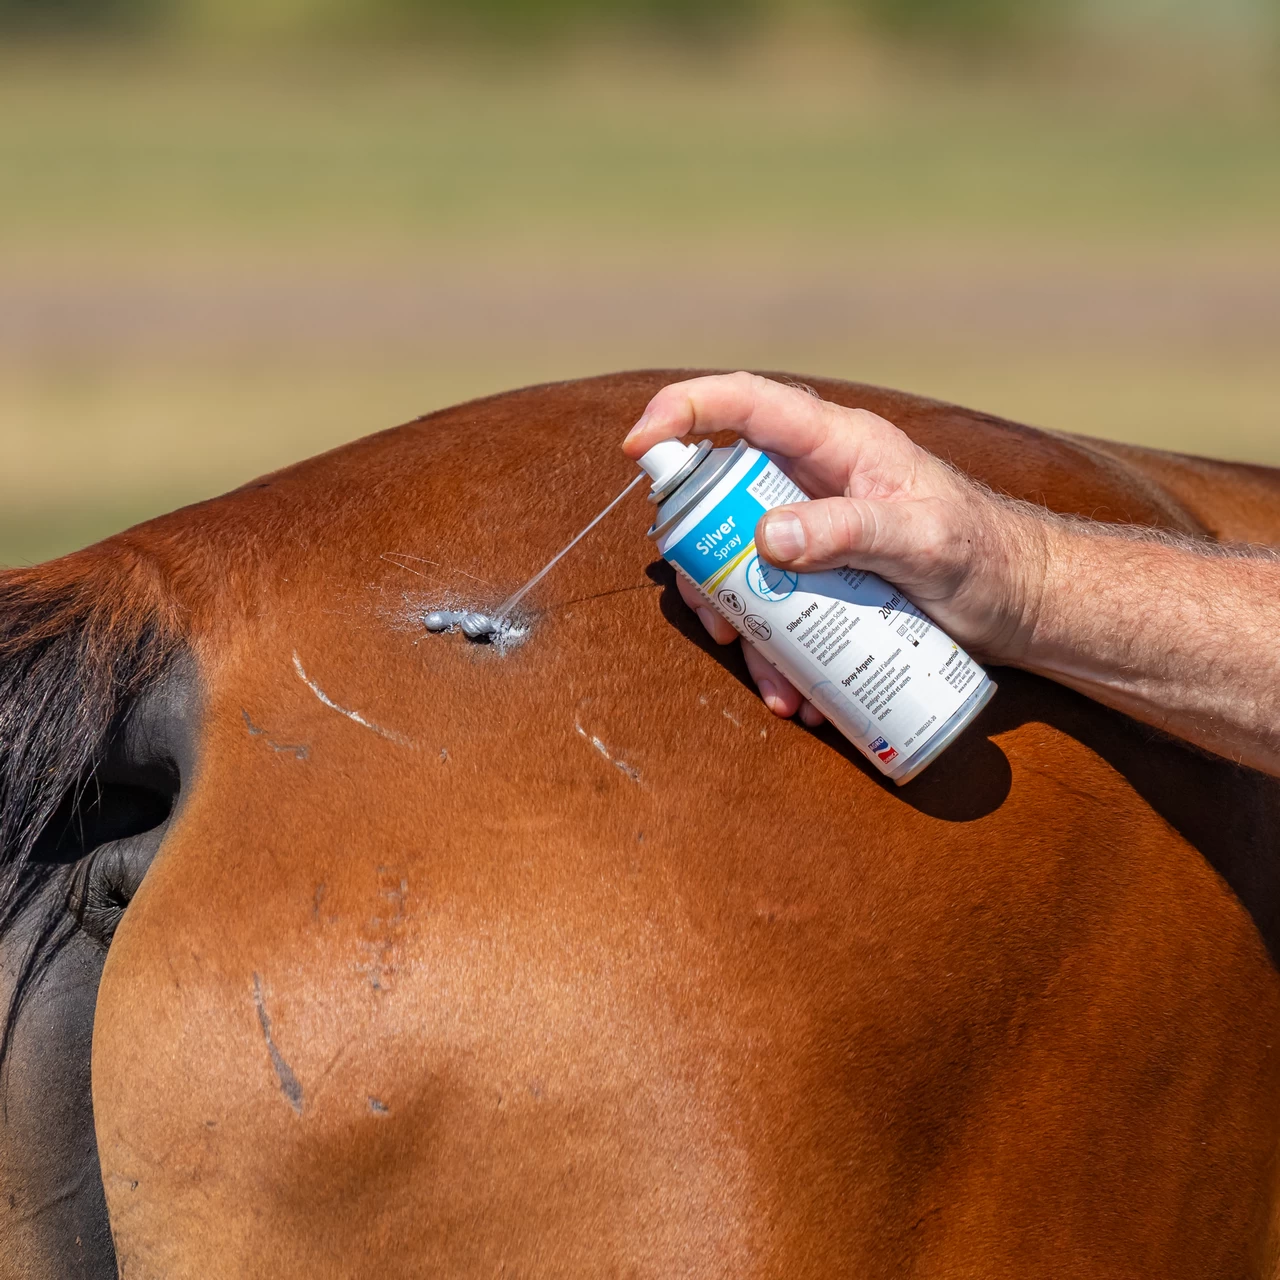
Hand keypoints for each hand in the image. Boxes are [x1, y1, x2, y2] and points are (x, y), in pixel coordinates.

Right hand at [623, 372, 1045, 721]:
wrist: (1021, 602)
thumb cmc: (984, 555)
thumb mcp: (923, 540)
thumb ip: (852, 529)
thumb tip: (765, 537)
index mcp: (836, 443)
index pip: (746, 403)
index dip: (684, 411)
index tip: (637, 446)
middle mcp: (813, 478)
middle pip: (720, 496)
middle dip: (703, 560)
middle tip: (716, 614)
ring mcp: (812, 528)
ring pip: (738, 560)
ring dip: (738, 619)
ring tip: (768, 676)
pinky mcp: (819, 574)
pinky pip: (770, 602)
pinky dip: (770, 647)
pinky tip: (791, 689)